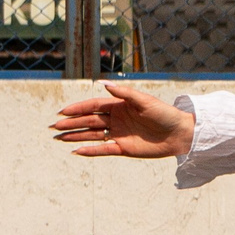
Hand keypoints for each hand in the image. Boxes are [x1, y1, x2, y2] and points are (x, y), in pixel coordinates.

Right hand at [50, 82, 193, 158]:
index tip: (62, 111)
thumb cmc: (165, 114)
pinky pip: (103, 149)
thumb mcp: (145, 101)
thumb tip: (103, 84)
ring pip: (92, 135)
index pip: (93, 106)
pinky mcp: (124, 148)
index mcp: (119, 106)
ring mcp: (119, 134)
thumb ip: (124, 93)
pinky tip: (76, 150)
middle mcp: (116, 119)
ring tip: (58, 137)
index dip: (78, 109)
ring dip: (75, 136)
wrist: (180, 133)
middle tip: (54, 126)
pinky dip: (90, 150)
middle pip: (89, 121)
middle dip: (71, 123)